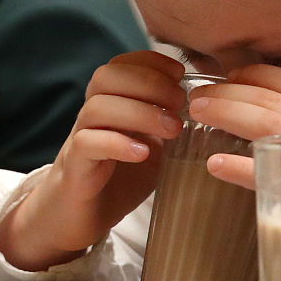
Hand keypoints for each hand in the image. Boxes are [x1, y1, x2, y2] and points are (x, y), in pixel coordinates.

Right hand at [0, 51, 186, 270]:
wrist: (79, 218)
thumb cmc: (118, 179)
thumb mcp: (152, 147)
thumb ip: (168, 127)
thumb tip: (206, 110)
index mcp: (108, 104)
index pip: (119, 65)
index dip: (149, 61)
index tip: (179, 73)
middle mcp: (90, 115)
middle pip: (106, 77)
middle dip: (148, 82)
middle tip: (180, 103)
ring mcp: (78, 139)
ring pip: (97, 108)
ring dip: (139, 112)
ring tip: (172, 130)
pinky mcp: (74, 168)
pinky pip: (87, 144)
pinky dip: (118, 143)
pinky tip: (143, 153)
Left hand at [191, 65, 280, 189]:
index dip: (259, 74)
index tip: (231, 74)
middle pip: (274, 97)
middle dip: (230, 90)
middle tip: (197, 93)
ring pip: (268, 122)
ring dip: (228, 114)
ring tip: (198, 112)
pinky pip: (273, 176)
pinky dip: (241, 168)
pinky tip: (215, 164)